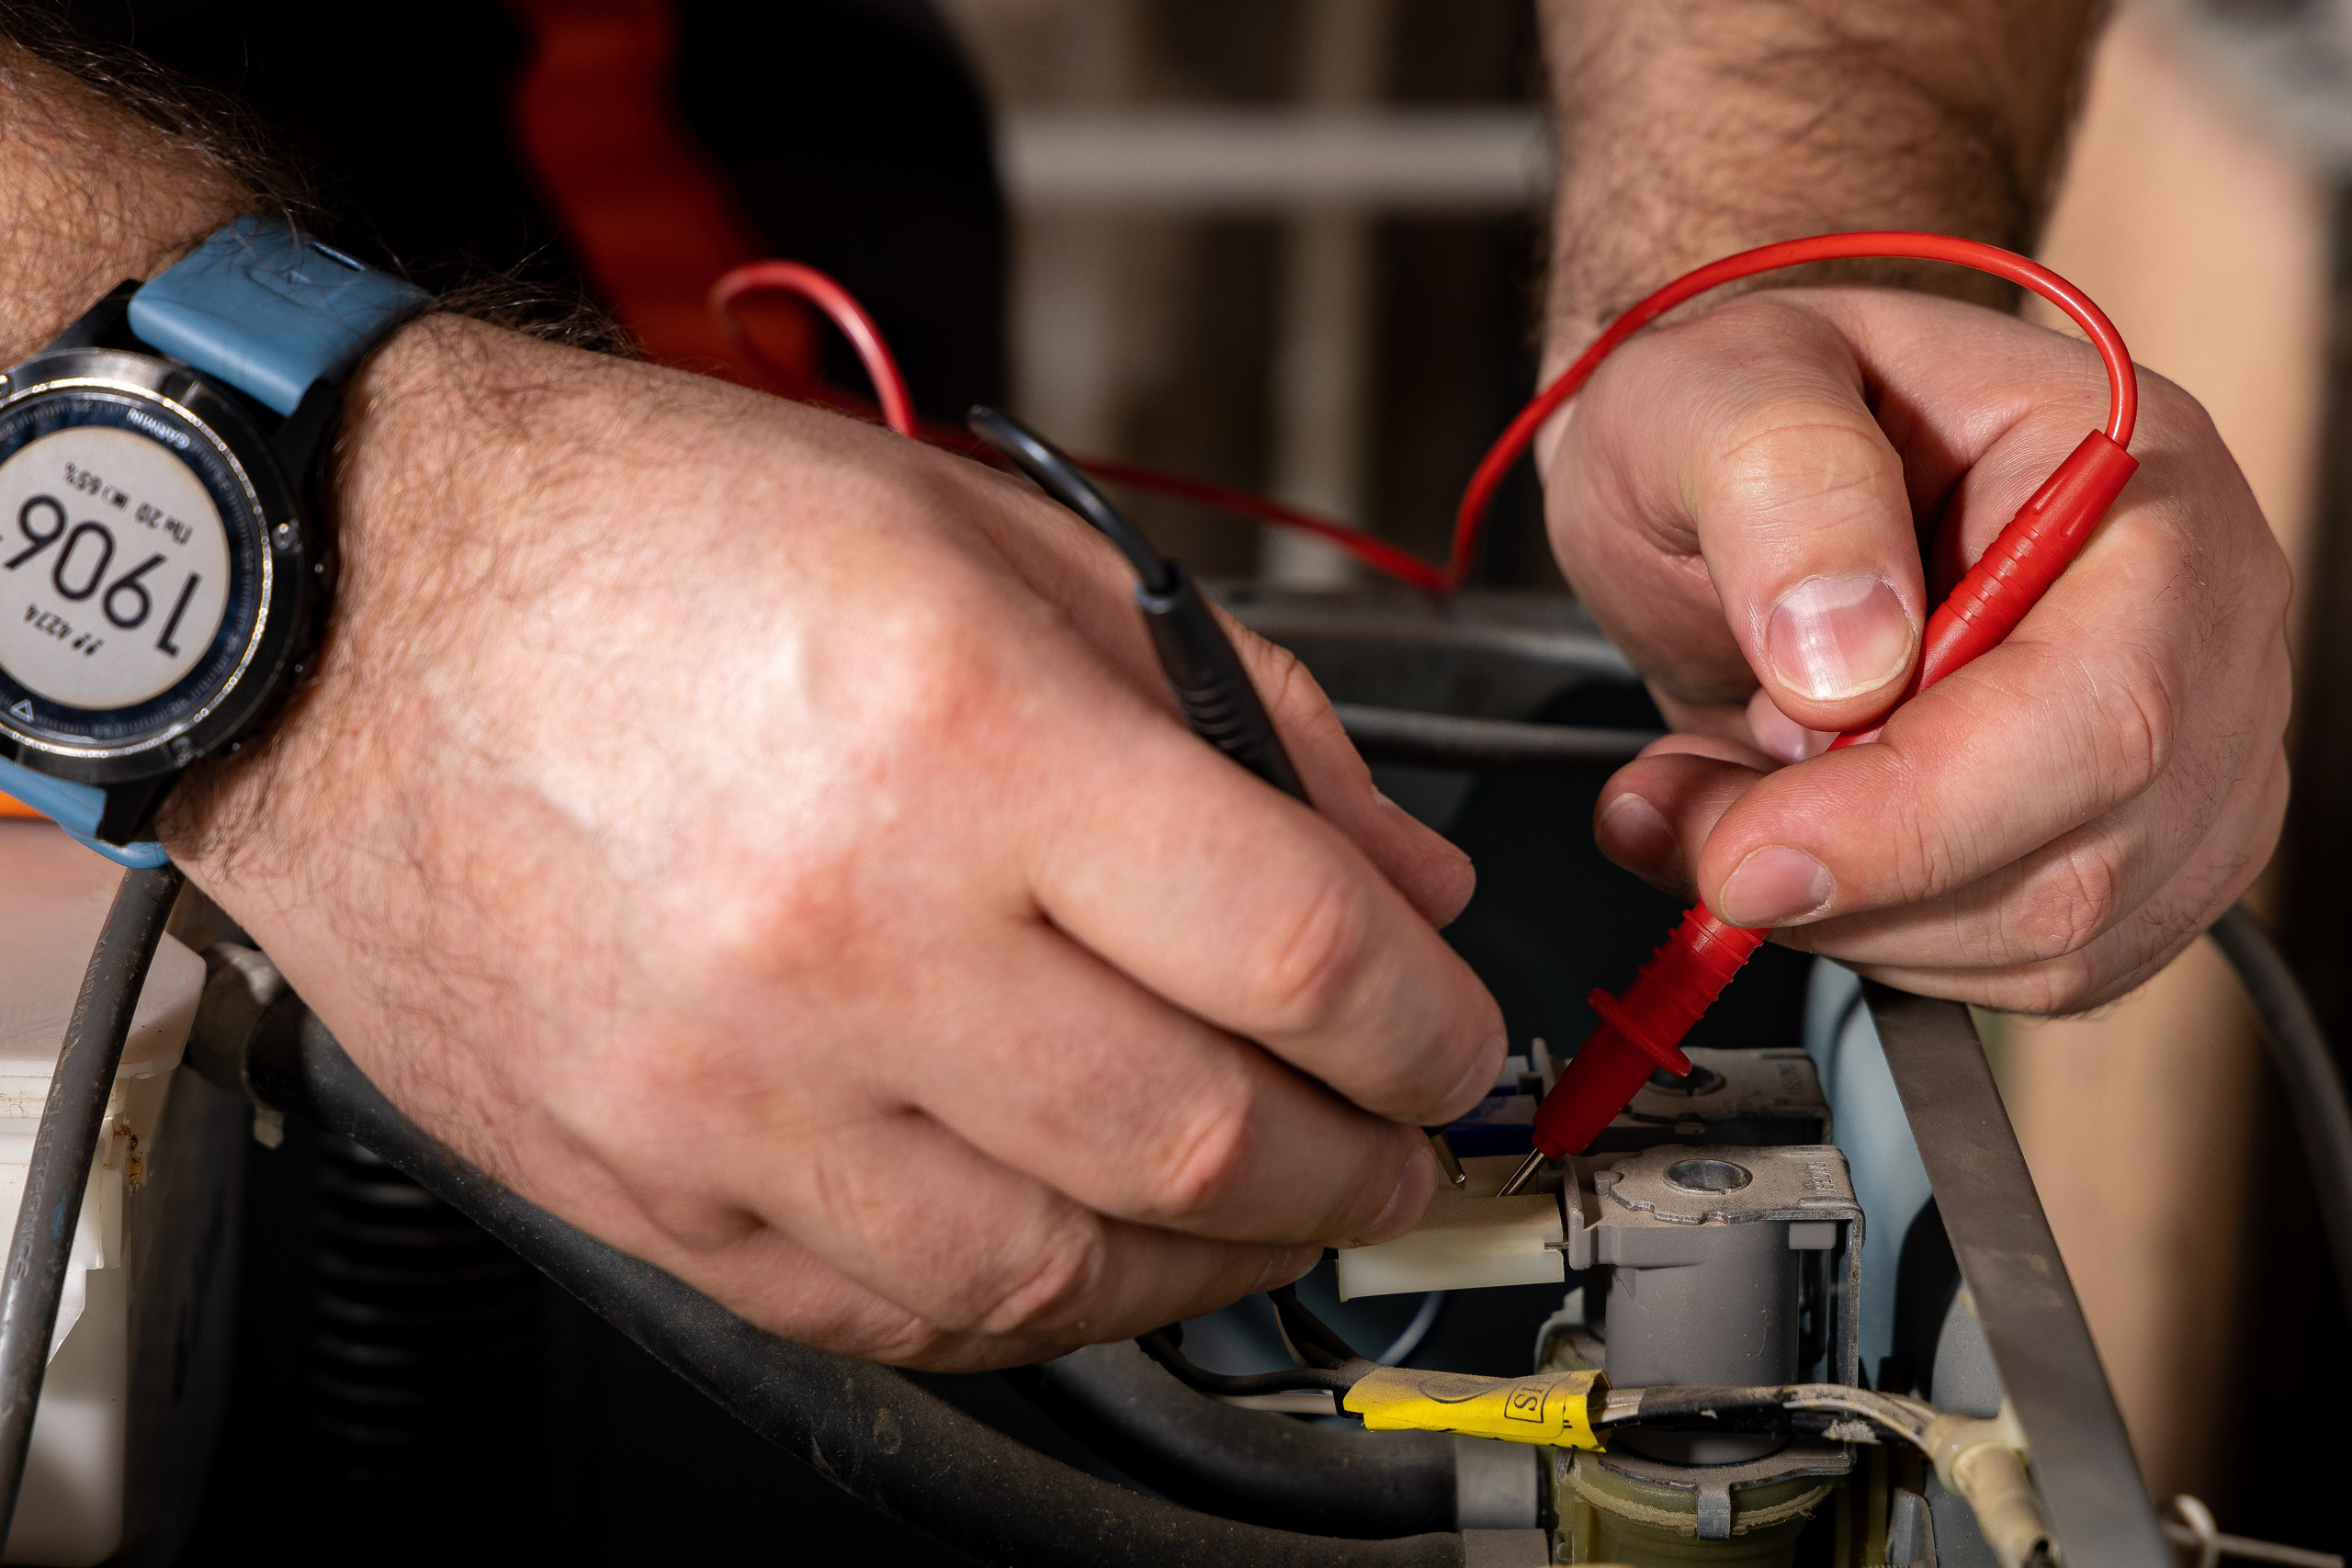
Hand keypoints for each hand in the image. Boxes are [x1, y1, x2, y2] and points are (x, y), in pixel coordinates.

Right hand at [168, 318, 1504, 1367]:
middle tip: (1403, 1146)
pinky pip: (891, 1316)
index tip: (1454, 1037)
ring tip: (1273, 1205)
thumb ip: (1231, 712)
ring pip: (1059, 1274)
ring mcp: (730, 1092)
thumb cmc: (639, 544)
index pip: (1294, 952)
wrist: (339, 618)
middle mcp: (846, 936)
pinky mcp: (645, 1186)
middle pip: (1203, 1140)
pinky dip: (1035, 1306)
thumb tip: (1388, 876)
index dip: (1426, 1023)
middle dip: (1362, 1165)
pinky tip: (1090, 1246)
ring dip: (1218, 1259)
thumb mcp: (983, 542)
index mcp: (959, 738)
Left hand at [1540, 288, 2289, 1012]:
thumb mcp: (1712, 383)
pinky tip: (1775, 844)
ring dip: (1838, 916)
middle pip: (2084, 861)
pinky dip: (1865, 939)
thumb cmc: (1739, 405)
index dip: (1914, 820)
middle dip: (1851, 879)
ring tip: (1709, 803)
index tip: (1747, 855)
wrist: (1720, 466)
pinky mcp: (2110, 846)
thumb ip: (1780, 484)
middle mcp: (2190, 625)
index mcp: (2133, 477)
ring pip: (2047, 943)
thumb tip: (1848, 658)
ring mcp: (2174, 752)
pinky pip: (2018, 968)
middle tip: (1689, 818)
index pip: (2102, 712)